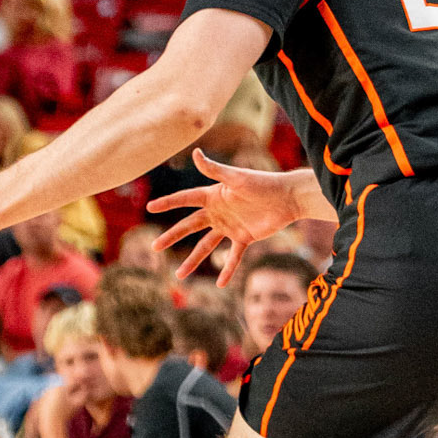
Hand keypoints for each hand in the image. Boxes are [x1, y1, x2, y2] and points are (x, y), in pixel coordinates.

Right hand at [148, 150, 310, 285]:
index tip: (150, 207)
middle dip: (172, 236)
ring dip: (193, 260)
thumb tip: (195, 153)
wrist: (287, 197)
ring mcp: (229, 226)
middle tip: (155, 247)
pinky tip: (220, 284)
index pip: (185, 199)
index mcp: (213, 195)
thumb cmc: (263, 182)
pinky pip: (233, 257)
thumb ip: (215, 169)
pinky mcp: (244, 237)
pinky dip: (227, 269)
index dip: (168, 203)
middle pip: (190, 226)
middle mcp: (218, 212)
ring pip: (206, 246)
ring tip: (179, 276)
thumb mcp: (237, 177)